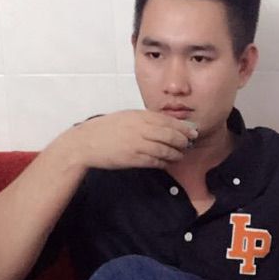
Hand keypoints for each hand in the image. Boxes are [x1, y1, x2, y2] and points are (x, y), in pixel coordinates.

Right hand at [66, 110, 197, 169]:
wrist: (86, 142)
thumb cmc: (106, 129)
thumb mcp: (127, 117)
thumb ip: (145, 119)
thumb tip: (166, 124)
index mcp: (139, 116)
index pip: (168, 121)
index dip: (183, 127)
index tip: (192, 131)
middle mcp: (140, 129)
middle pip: (170, 135)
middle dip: (183, 141)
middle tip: (189, 144)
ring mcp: (137, 144)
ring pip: (165, 150)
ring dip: (176, 154)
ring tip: (180, 155)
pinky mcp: (133, 158)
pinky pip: (155, 161)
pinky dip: (164, 162)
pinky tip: (167, 163)